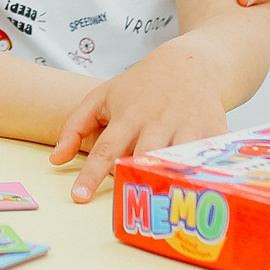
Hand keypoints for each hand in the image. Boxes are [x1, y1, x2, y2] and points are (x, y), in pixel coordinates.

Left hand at [50, 45, 229, 202]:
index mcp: (127, 116)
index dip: (91, 175)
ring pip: (177, 159)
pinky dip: (209, 173)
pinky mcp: (213, 132)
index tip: (79, 197)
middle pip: (143, 156)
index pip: (105, 148)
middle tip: (126, 205)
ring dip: (168, 180)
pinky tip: (206, 190)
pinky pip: (211, 158)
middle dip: (135, 178)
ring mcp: (187, 127)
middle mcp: (156, 122)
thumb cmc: (141, 86)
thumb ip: (76, 126)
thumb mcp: (103, 96)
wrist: (189, 64)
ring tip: (162, 205)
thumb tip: (55, 159)